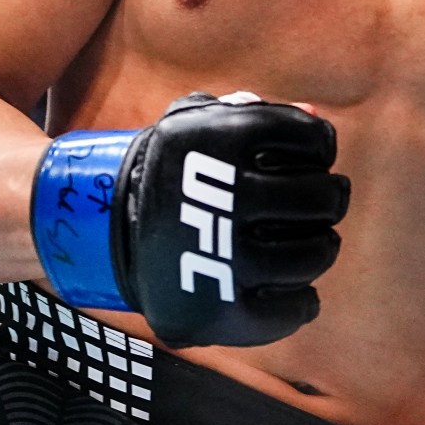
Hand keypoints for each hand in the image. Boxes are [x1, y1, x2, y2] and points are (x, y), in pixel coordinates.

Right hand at [32, 92, 349, 347]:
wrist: (96, 230)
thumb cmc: (170, 172)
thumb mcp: (200, 125)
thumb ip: (258, 114)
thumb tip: (315, 115)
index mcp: (220, 138)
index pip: (312, 139)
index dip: (319, 147)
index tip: (309, 156)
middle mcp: (222, 195)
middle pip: (321, 199)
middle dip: (328, 198)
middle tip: (318, 203)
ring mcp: (219, 258)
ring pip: (313, 254)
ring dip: (320, 246)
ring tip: (307, 242)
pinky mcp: (216, 310)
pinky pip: (290, 310)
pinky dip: (302, 301)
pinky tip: (293, 287)